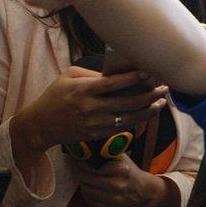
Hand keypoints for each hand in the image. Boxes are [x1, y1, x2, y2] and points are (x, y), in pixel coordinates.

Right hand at [12, 66, 167, 154]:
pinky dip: (138, 120)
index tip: (149, 72)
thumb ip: (93, 74)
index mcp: (83, 90)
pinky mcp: (97, 134)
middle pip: (127, 102)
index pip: (112, 84)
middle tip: (164, 88)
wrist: (41, 125)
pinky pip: (123, 127)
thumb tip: (119, 72)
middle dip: (149, 95)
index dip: (132, 78)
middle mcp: (90, 108)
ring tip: (161, 102)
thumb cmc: (56, 95)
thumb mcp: (68, 77)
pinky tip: (148, 112)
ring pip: (129, 117)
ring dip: (149, 110)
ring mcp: (94, 123)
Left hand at [76, 154, 166, 206]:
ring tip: (86, 179)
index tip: (80, 160)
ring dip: (84, 184)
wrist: (146, 192)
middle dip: (82, 172)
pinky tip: (91, 189)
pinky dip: (88, 195)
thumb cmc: (131, 173)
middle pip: (87, 178)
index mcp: (122, 170)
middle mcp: (118, 185)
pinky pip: (91, 202)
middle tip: (81, 169)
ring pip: (87, 191)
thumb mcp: (123, 159)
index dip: (83, 163)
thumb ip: (107, 152)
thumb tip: (86, 148)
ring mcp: (115, 200)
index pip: (92, 166)